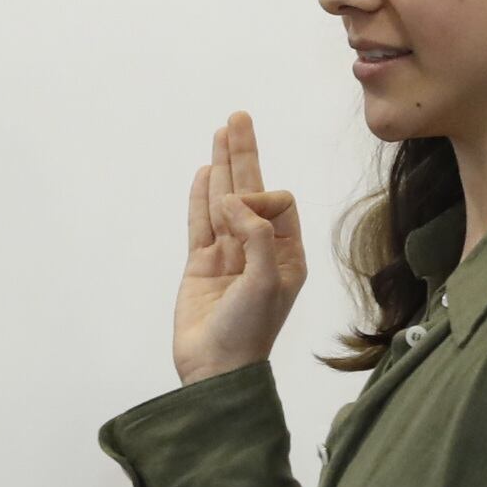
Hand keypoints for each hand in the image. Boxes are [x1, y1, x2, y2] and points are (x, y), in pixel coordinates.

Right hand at [173, 111, 308, 384]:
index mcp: (286, 254)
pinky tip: (203, 172)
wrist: (216, 369)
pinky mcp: (201, 265)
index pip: (277, 205)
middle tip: (238, 117)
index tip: (239, 222)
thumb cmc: (249, 332)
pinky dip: (200, 196)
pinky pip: (199, 222)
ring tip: (221, 131)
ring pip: (224, 201)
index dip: (259, 199)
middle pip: (252, 190)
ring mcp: (228, 256)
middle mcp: (259, 250)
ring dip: (223, 166)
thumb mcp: (266, 281)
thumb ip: (254, 235)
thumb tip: (231, 199)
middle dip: (245, 154)